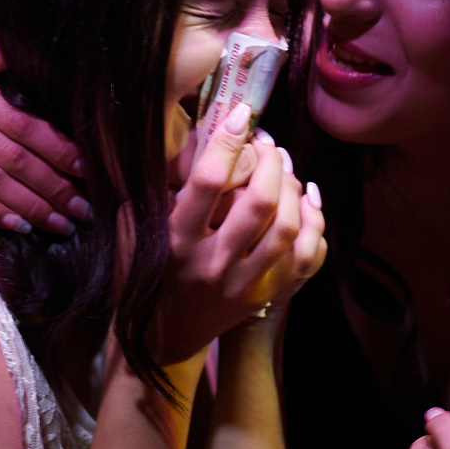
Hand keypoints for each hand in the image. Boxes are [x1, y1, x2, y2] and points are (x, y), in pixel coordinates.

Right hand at [159, 108, 326, 361]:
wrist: (164, 335)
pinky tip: (308, 201)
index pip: (209, 182)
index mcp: (177, 241)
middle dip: (270, 162)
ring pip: (287, 229)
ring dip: (293, 188)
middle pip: (258, 203)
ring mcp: (245, 285)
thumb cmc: (145, 274)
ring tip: (286, 167)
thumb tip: (193, 137)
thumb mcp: (135, 230)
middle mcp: (214, 264)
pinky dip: (314, 224)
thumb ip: (156, 189)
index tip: (239, 113)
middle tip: (268, 142)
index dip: (227, 141)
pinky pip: (306, 258)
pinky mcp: (267, 297)